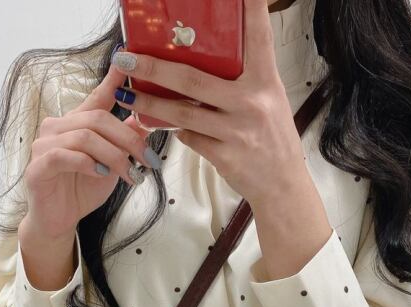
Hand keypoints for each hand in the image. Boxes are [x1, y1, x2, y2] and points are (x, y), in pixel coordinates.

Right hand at [22, 62, 160, 241]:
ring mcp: (44, 145)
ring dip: (114, 156)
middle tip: (149, 160)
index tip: (127, 61)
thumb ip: (125, 143)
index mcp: (75, 123)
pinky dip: (88, 164)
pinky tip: (102, 175)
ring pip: (85, 137)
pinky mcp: (37, 167)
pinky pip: (64, 156)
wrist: (59, 221)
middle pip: (98, 119)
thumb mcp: (112, 165)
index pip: (96, 97)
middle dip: (129, 139)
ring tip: (131, 175)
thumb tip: (147, 122)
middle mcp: (57, 128)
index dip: (112, 80)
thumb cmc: (82, 191)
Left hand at [111, 0, 309, 207]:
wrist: (283, 186)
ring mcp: (236, 131)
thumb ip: (243, 82)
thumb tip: (204, 63)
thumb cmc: (274, 141)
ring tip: (127, 95)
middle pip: (194, 79)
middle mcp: (252, 103)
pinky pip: (190, 138)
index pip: (258, 37)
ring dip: (150, 103)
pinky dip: (176, 131)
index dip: (250, 8)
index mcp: (267, 82)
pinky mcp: (224, 156)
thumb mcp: (269, 102)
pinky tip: (166, 126)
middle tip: (128, 57)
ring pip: (182, 113)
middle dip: (155, 67)